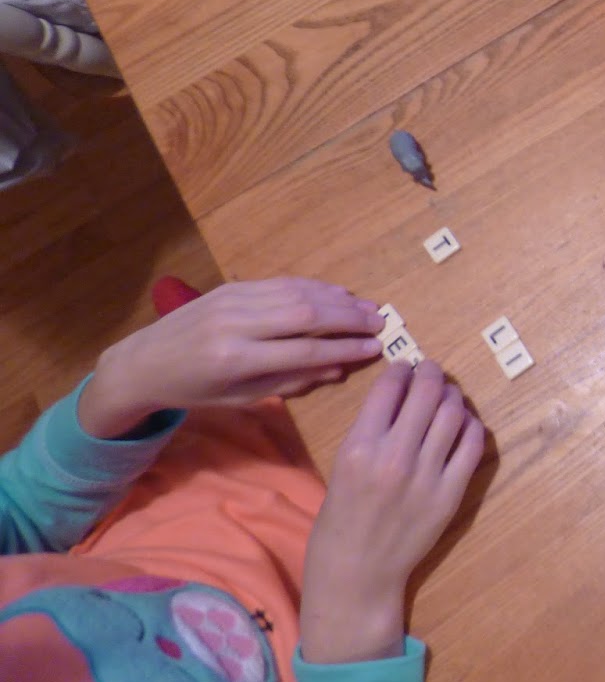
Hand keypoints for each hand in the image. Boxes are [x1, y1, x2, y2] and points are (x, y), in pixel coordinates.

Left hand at [79, 279, 384, 438]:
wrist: (145, 361)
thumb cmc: (195, 390)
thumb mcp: (240, 399)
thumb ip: (290, 382)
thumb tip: (339, 368)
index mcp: (235, 361)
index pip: (303, 350)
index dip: (344, 348)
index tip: (375, 349)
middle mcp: (236, 325)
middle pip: (306, 315)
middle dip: (349, 318)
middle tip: (382, 322)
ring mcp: (234, 300)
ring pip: (297, 293)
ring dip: (338, 299)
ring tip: (368, 307)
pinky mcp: (233, 286)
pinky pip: (282, 283)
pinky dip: (315, 286)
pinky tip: (338, 292)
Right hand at [300, 360, 484, 663]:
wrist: (357, 573)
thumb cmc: (341, 520)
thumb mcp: (341, 465)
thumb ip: (370, 429)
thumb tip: (400, 392)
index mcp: (359, 447)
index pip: (390, 387)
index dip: (401, 370)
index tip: (406, 367)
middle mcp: (395, 456)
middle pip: (427, 392)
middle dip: (431, 373)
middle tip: (431, 371)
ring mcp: (427, 476)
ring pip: (453, 413)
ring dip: (452, 396)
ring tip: (447, 395)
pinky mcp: (450, 494)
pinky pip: (472, 445)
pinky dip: (470, 426)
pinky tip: (463, 423)